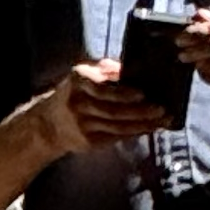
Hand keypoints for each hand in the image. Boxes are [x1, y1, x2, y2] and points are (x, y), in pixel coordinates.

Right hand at [43, 58, 167, 152]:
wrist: (48, 125)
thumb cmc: (73, 93)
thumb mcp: (82, 74)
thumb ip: (105, 69)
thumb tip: (130, 67)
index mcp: (79, 81)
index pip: (103, 89)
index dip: (124, 94)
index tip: (143, 94)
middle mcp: (79, 104)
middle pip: (113, 110)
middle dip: (140, 111)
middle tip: (161, 109)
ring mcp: (83, 126)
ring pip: (118, 127)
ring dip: (143, 125)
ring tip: (161, 120)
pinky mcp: (89, 142)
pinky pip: (117, 137)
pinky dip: (135, 133)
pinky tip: (149, 128)